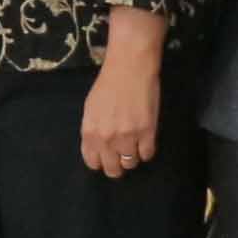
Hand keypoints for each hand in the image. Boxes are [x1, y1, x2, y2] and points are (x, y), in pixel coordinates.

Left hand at [77, 9, 165, 178]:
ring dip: (132, 156)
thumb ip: (92, 131)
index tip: (107, 157)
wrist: (129, 68)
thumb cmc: (108, 84)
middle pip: (112, 169)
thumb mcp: (91, 109)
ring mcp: (127, 137)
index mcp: (90, 132)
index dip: (101, 161)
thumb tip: (98, 148)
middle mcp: (106, 139)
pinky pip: (147, 155)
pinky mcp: (147, 133)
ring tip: (135, 143)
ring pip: (131, 163)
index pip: (93, 162)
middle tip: (122, 155)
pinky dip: (146, 150)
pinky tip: (145, 139)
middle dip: (117, 165)